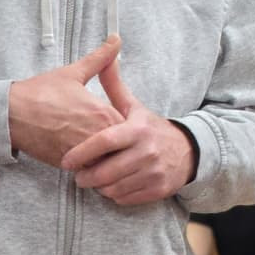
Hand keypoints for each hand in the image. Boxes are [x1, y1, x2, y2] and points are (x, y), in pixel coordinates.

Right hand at [9, 37, 125, 167]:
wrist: (8, 114)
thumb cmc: (39, 92)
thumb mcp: (73, 72)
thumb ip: (100, 58)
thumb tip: (116, 39)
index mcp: (101, 112)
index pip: (129, 127)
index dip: (127, 127)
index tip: (120, 124)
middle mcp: (95, 134)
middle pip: (120, 146)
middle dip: (118, 144)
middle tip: (111, 138)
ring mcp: (80, 151)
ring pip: (105, 160)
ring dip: (103, 155)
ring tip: (96, 147)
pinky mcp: (65, 163)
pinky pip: (86, 168)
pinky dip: (87, 164)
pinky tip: (82, 155)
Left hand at [61, 55, 197, 205]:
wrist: (189, 151)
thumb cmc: (151, 129)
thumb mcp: (135, 108)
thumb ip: (115, 87)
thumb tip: (107, 56)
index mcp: (138, 130)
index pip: (103, 142)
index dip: (81, 153)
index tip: (66, 161)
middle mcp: (147, 151)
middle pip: (105, 171)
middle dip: (86, 177)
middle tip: (79, 175)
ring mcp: (154, 172)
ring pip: (113, 188)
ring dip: (99, 187)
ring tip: (96, 180)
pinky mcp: (158, 189)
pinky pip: (125, 198)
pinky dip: (115, 195)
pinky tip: (114, 186)